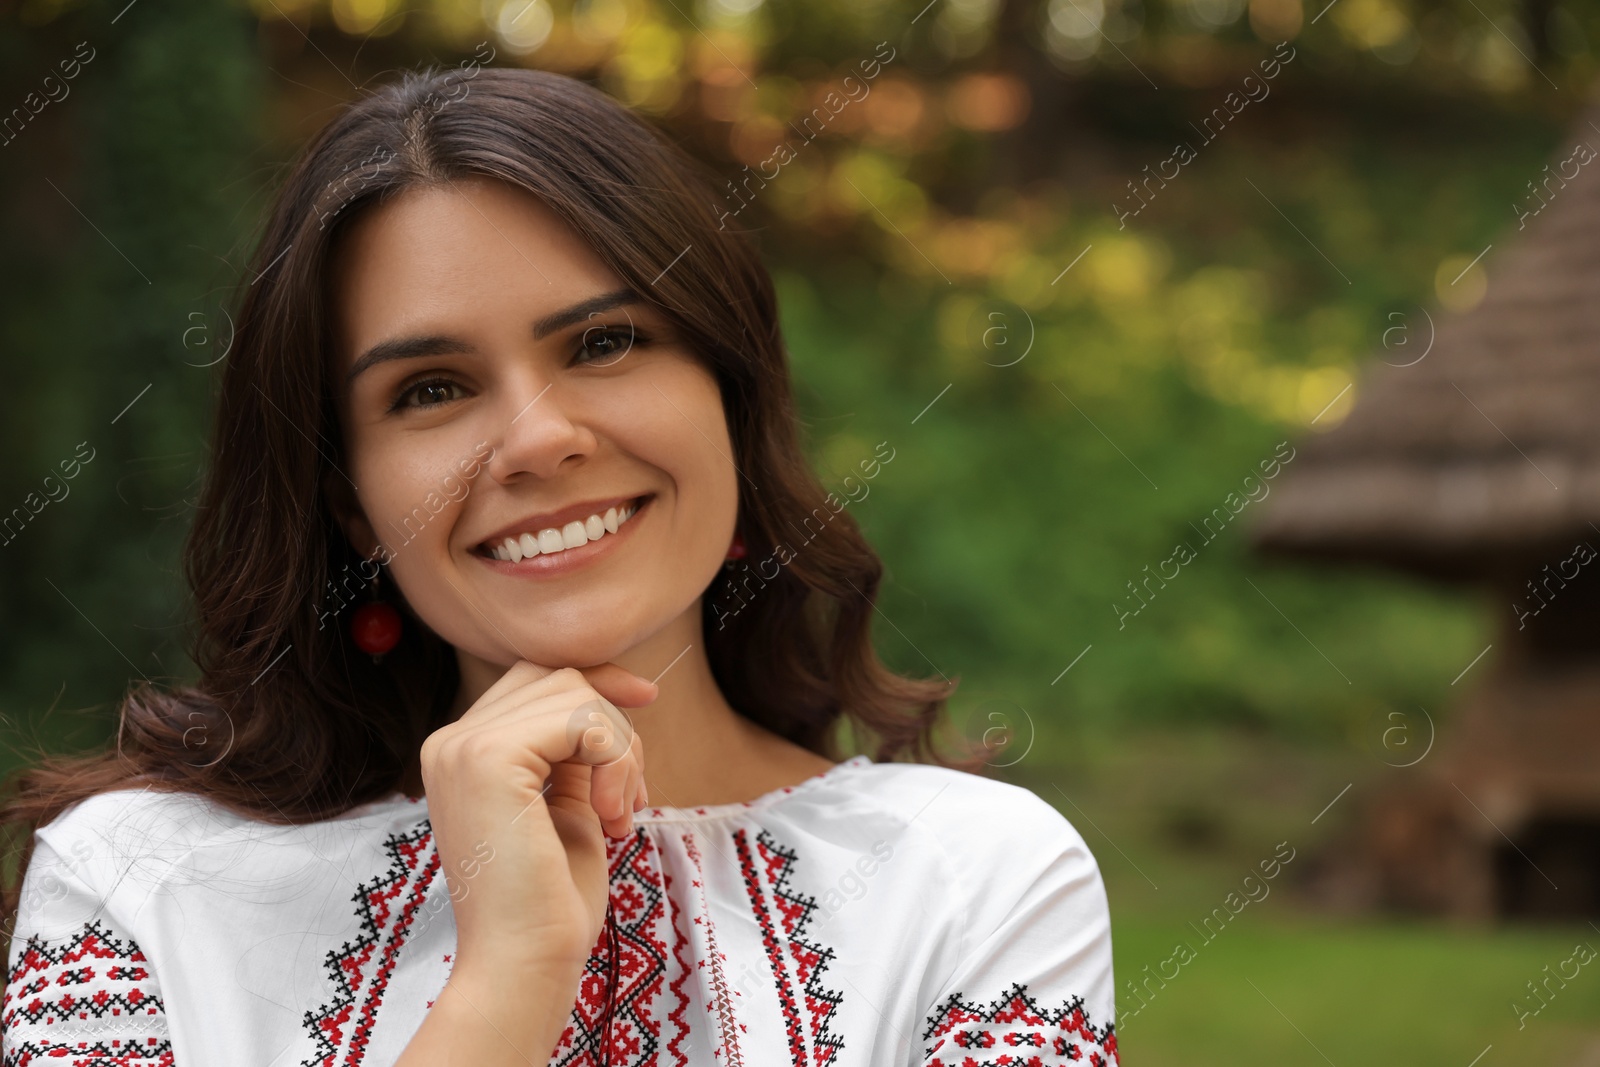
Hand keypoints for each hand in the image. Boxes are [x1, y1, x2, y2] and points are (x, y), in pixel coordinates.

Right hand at [418, 661, 656, 974]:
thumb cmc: (550, 901)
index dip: (597, 684)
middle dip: (615, 724)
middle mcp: (450, 741)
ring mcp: (463, 745)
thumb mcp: (567, 807)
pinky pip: (582, 719)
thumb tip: (612, 696)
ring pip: (577, 695)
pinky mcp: (489, 757)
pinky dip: (616, 761)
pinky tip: (613, 817)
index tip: (646, 700)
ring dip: (620, 752)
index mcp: (461, 753)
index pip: (535, 681)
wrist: (524, 962)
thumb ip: (574, 753)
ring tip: (620, 815)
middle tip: (633, 794)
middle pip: (558, 678)